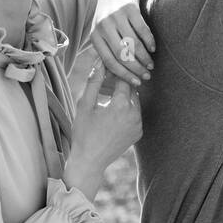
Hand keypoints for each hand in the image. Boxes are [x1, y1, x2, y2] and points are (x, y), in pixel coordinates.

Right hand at [62, 60, 143, 200]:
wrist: (90, 161)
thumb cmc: (83, 132)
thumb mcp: (85, 105)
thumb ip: (94, 82)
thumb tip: (100, 62)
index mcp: (122, 105)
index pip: (124, 79)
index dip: (115, 73)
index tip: (107, 71)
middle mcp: (135, 114)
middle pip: (132, 90)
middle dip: (120, 85)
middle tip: (106, 84)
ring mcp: (138, 125)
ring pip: (136, 102)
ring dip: (125, 97)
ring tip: (108, 99)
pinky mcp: (138, 133)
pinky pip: (136, 115)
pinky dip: (127, 111)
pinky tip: (112, 114)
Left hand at [91, 0, 155, 87]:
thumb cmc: (109, 14)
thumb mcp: (102, 30)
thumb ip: (107, 48)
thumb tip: (118, 74)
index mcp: (95, 36)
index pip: (109, 61)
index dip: (124, 74)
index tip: (137, 82)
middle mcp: (104, 26)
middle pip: (122, 55)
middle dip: (136, 68)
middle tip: (148, 75)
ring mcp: (116, 17)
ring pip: (133, 44)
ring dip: (145, 57)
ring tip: (152, 64)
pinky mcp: (129, 9)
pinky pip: (142, 30)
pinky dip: (149, 41)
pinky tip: (153, 48)